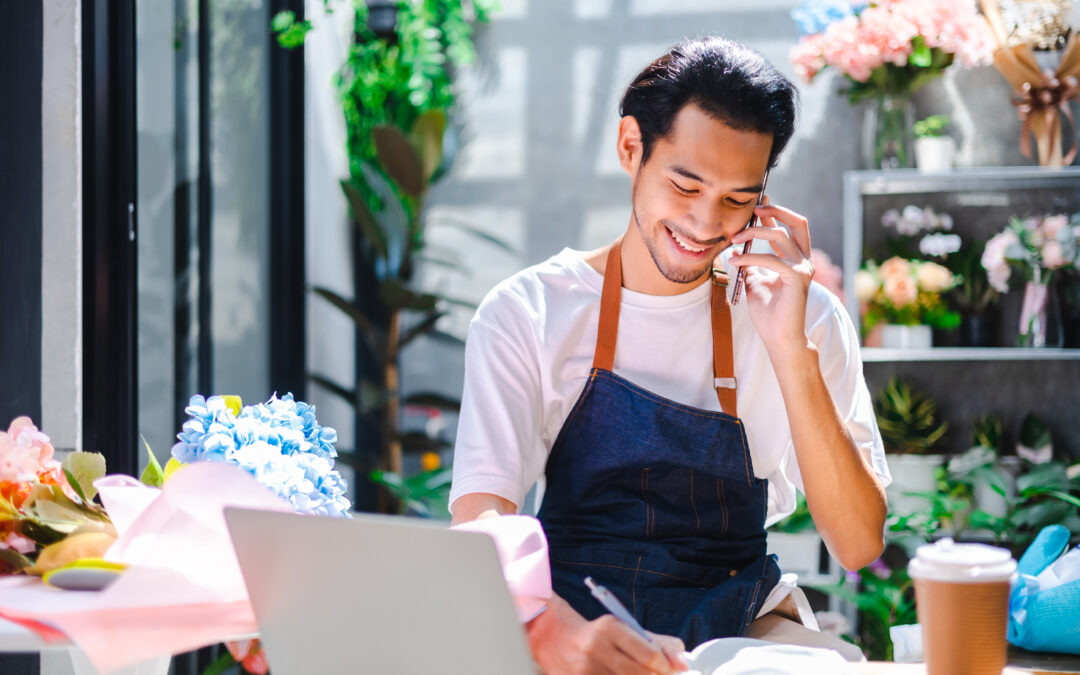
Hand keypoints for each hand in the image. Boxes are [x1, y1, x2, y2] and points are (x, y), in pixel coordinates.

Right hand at [527, 595, 687, 674]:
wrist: (555, 639)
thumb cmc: (599, 636)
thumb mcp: (626, 630)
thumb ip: (659, 644)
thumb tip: (683, 663)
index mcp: (610, 628)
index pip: (649, 656)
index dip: (666, 669)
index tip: (670, 672)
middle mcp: (595, 647)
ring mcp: (583, 670)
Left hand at [729, 196, 814, 355]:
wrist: (778, 337)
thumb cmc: (768, 313)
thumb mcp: (755, 281)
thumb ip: (751, 264)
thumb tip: (737, 249)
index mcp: (795, 259)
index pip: (786, 228)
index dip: (772, 214)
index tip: (756, 202)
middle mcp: (803, 259)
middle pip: (796, 222)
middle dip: (774, 211)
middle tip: (753, 209)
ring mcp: (803, 267)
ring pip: (779, 236)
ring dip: (753, 234)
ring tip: (733, 240)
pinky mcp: (798, 278)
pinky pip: (771, 259)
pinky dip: (751, 257)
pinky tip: (735, 261)